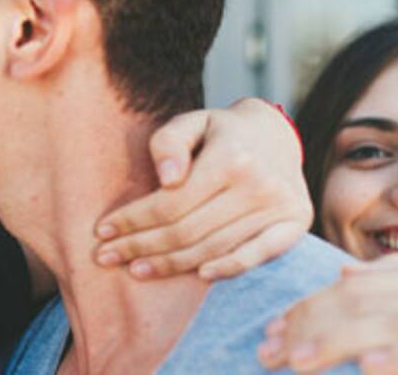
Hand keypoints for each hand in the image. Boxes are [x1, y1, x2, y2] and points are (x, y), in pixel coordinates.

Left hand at [92, 97, 311, 279]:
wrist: (276, 135)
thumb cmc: (221, 131)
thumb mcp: (191, 121)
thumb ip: (169, 141)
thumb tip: (168, 179)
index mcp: (231, 157)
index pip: (170, 203)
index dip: (133, 221)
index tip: (103, 230)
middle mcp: (258, 184)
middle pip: (187, 231)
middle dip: (140, 246)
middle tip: (107, 256)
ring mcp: (279, 207)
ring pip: (213, 248)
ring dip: (170, 265)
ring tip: (135, 269)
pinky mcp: (294, 224)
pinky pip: (256, 256)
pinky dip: (226, 270)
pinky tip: (195, 275)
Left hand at [257, 255, 397, 373]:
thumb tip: (344, 274)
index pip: (351, 288)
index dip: (305, 308)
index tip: (268, 333)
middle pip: (359, 303)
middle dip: (307, 326)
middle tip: (269, 352)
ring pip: (387, 326)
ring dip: (336, 344)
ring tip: (299, 362)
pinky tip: (367, 368)